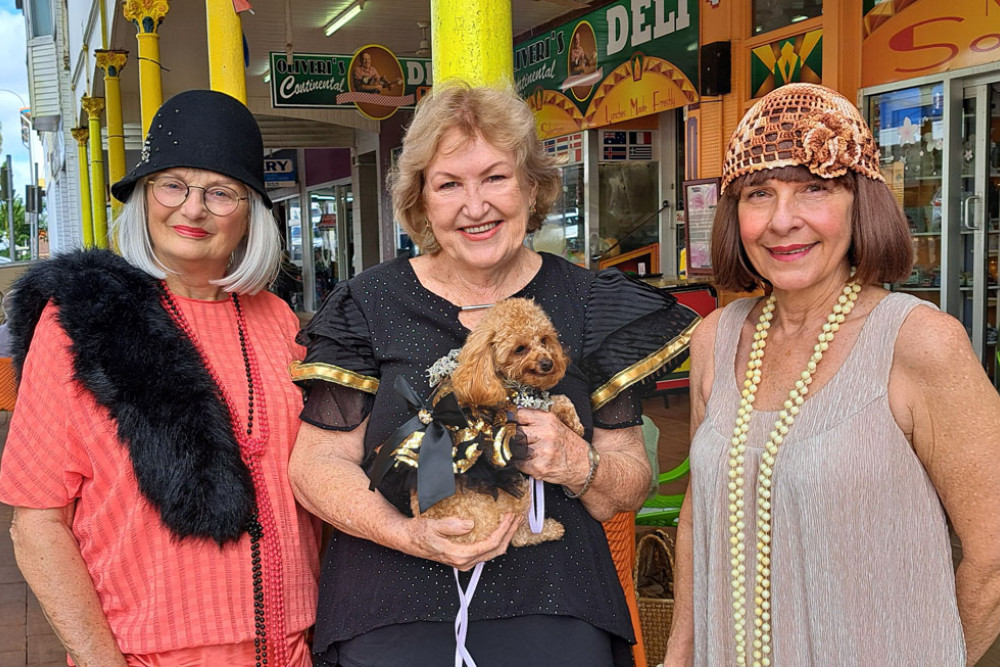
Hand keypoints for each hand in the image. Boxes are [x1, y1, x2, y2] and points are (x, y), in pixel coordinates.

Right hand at [404, 512, 520, 570]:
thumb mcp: (432, 526)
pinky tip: (500, 529)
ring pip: (493, 552)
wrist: (408, 540)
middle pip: (496, 550)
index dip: (503, 531)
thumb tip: (469, 525)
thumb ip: (451, 526)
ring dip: (505, 537)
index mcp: (459, 555)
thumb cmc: (418, 533)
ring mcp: (465, 561)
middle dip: (509, 533)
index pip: (489, 544)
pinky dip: (497, 539)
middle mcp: (465, 562)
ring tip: (512, 522)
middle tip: (517, 517)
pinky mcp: (465, 557)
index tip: (509, 516)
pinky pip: (486, 550)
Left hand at [516, 408, 588, 486]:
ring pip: (514, 448)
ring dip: (516, 450)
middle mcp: (545, 434)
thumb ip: (534, 419)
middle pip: (514, 432)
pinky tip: (531, 460)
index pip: (518, 415)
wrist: (584, 463)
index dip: (511, 420)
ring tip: (526, 451)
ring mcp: (542, 451)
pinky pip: (519, 463)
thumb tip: (512, 416)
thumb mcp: (554, 424)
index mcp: (548, 420)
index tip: (508, 424)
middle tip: (515, 439)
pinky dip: (521, 463)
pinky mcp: (538, 467)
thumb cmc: (568, 444)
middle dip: (512, 436)